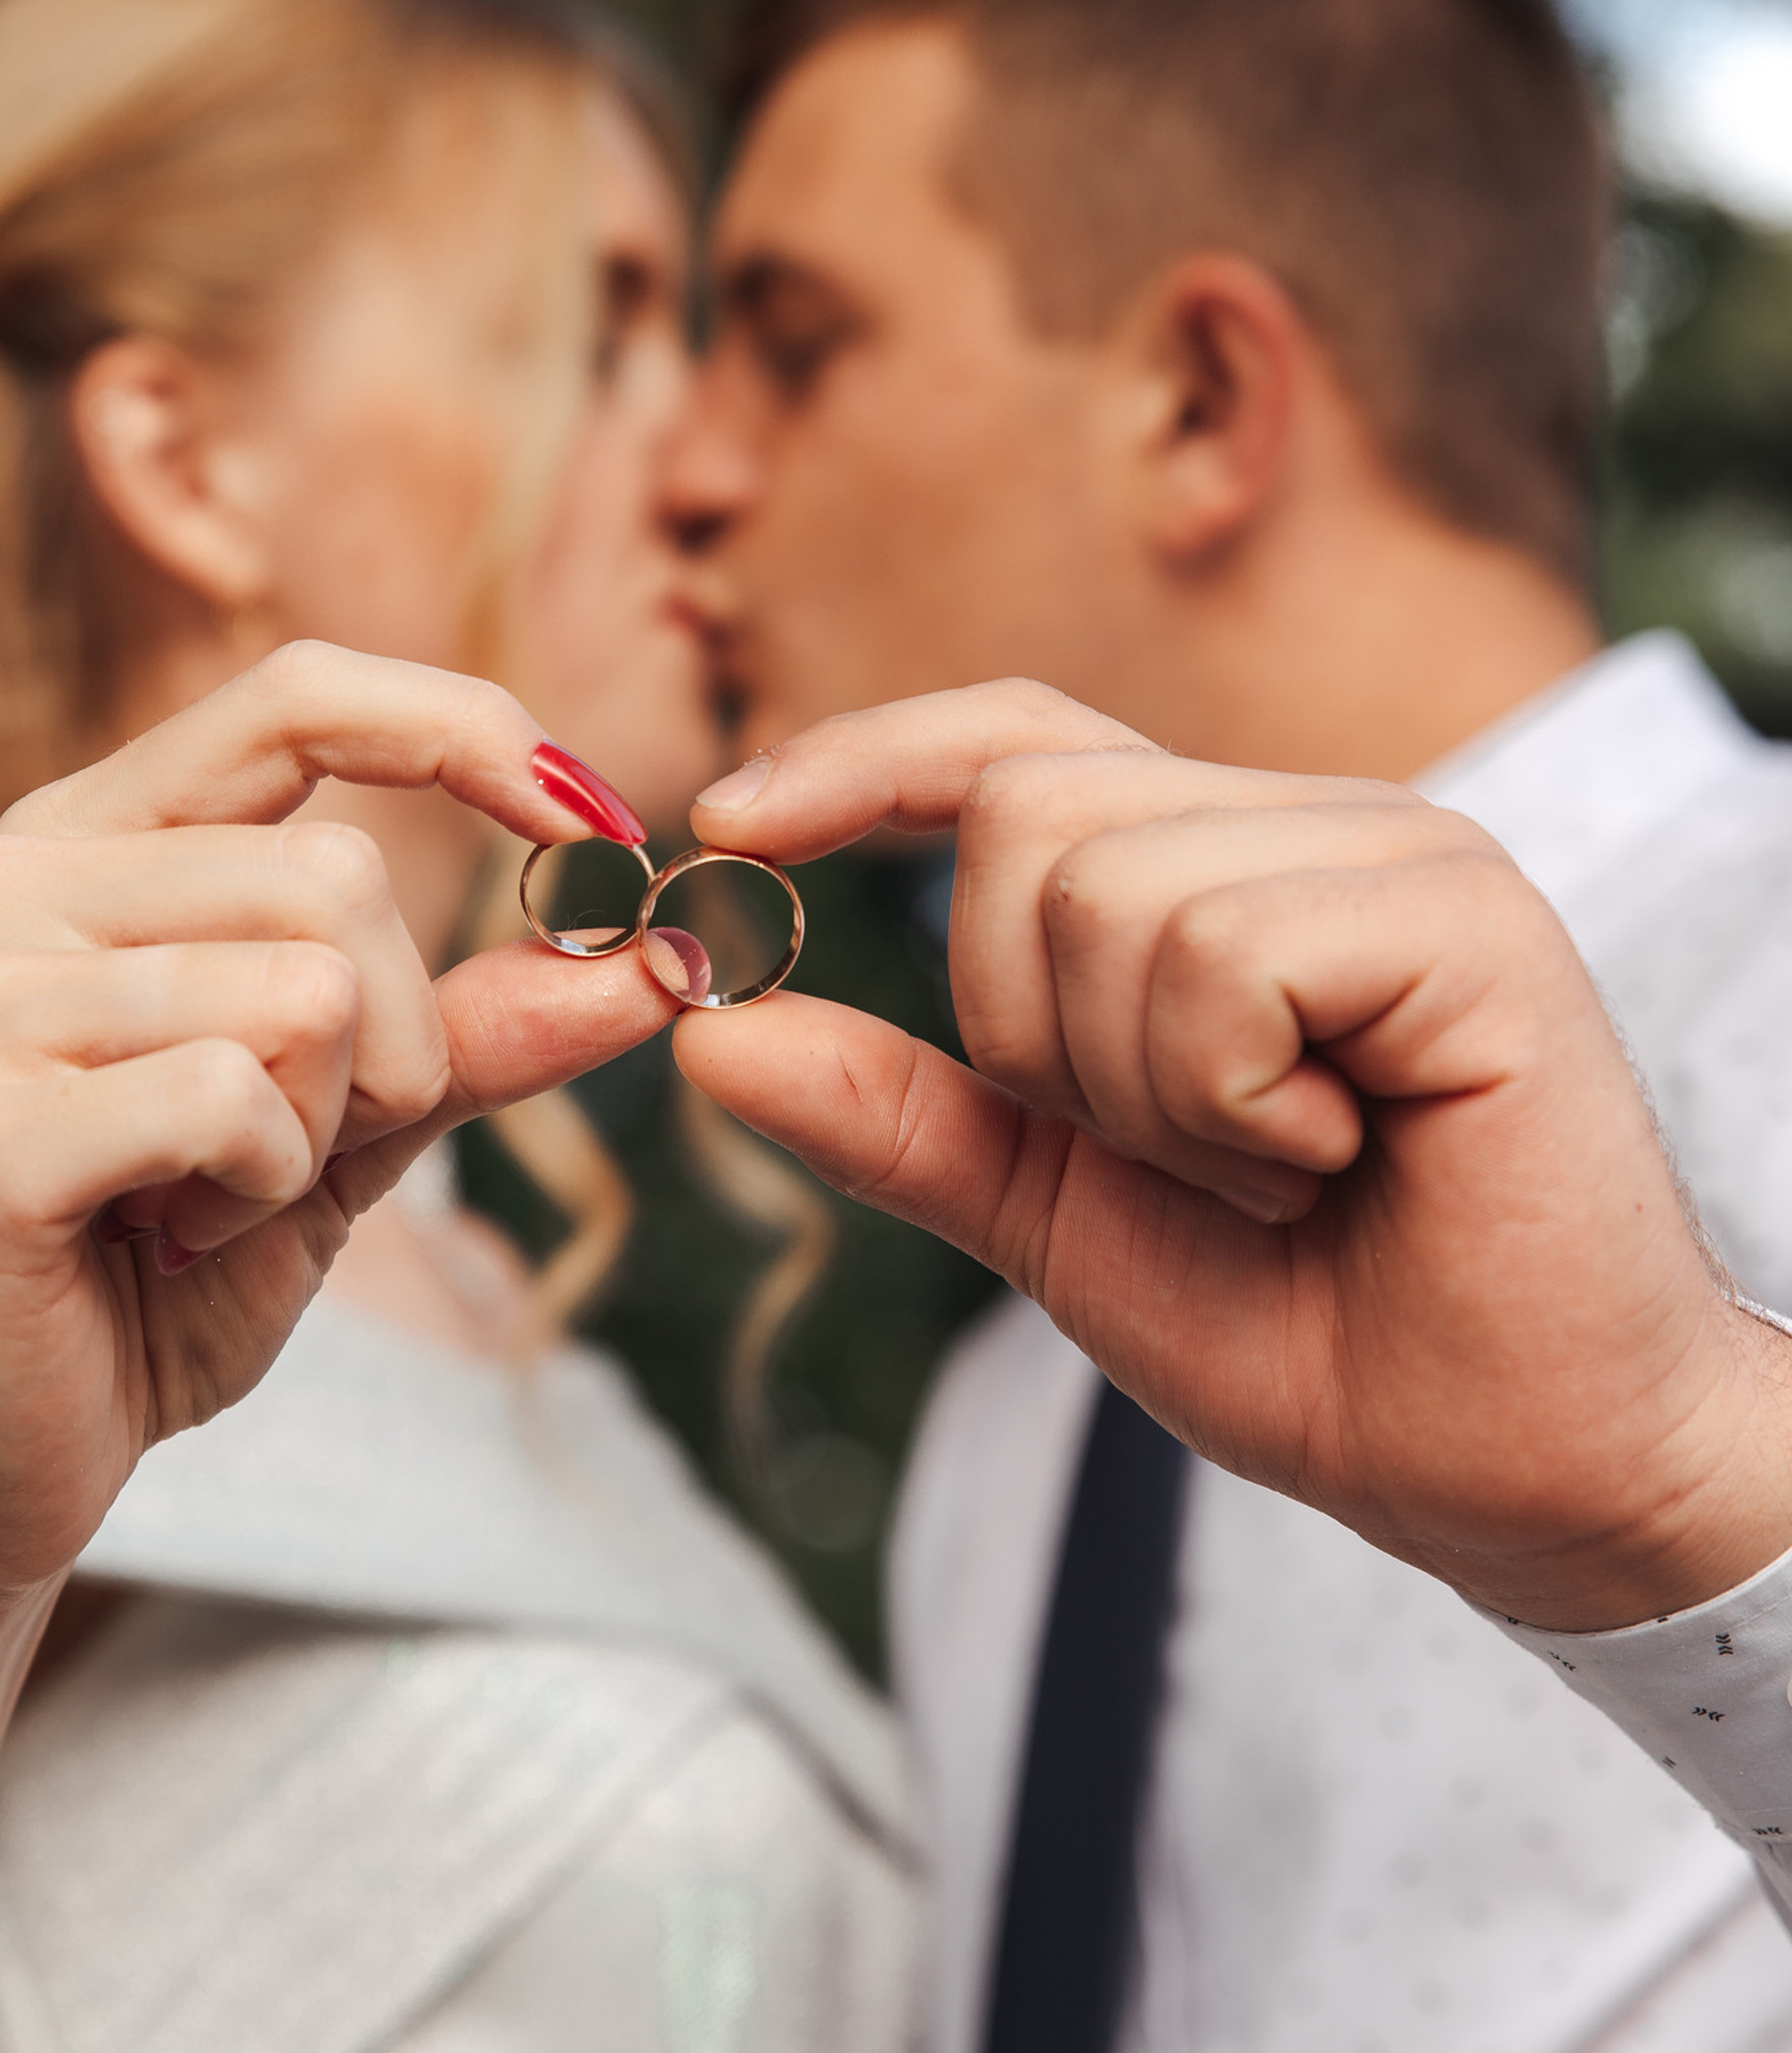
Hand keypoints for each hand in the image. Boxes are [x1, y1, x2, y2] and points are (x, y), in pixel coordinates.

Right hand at [0, 642, 677, 1598]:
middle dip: (396, 1044)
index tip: (603, 824)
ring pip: (309, 990)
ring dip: (320, 1135)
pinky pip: (239, 1102)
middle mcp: (5, 878)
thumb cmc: (160, 1270)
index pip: (301, 697)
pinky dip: (261, 1194)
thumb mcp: (349, 1126)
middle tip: (296, 1149)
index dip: (469, 732)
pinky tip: (171, 1238)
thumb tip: (661, 960)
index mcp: (90, 841)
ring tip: (206, 1200)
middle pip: (343, 877)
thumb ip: (479, 1030)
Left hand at [680, 680, 1791, 1631]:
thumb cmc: (1296, 1324)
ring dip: (1144, 1092)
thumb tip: (711, 1032)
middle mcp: (1302, 823)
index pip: (1011, 742)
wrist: (1499, 1468)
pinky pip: (1218, 955)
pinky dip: (1229, 1103)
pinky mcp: (1463, 914)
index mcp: (1209, 868)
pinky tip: (1339, 1157)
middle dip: (1031, 1031)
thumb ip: (897, 1113)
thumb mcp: (1050, 1210)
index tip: (729, 824)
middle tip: (1186, 1151)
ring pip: (1102, 889)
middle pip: (1023, 816)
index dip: (865, 761)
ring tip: (1277, 1166)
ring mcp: (1393, 851)